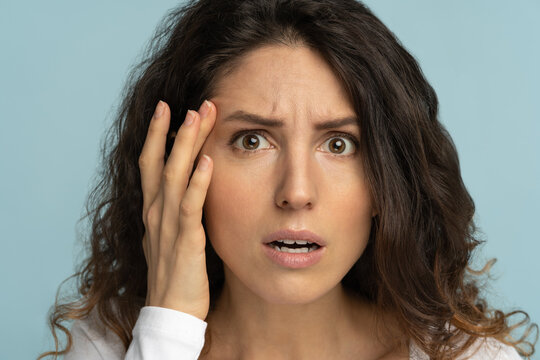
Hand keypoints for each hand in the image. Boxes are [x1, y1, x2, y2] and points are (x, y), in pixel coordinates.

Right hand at [139, 99, 215, 320]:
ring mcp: (169, 225)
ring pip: (174, 175)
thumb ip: (176, 210)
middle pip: (161, 161)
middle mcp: (156, 212)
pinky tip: (209, 161)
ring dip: (186, 144)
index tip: (168, 108)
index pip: (151, 163)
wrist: (171, 310)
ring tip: (197, 116)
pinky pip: (191, 206)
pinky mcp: (187, 240)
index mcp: (153, 210)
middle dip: (173, 129)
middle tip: (189, 102)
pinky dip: (198, 182)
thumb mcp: (171, 235)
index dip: (157, 135)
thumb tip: (188, 189)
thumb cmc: (175, 273)